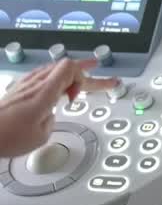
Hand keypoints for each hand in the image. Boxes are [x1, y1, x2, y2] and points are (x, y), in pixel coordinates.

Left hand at [0, 58, 117, 156]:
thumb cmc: (5, 136)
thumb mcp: (40, 135)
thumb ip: (51, 120)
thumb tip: (50, 114)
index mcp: (44, 92)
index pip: (70, 67)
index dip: (82, 78)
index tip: (77, 98)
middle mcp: (34, 84)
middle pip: (66, 67)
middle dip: (89, 73)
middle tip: (108, 79)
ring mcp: (24, 84)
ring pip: (54, 69)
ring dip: (73, 71)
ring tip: (88, 70)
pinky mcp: (17, 89)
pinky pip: (42, 74)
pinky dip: (57, 75)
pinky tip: (58, 79)